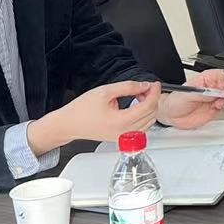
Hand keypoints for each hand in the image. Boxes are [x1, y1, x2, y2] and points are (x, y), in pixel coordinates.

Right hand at [29, 80, 160, 154]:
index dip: (154, 92)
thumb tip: (145, 85)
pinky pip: (141, 128)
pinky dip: (143, 116)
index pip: (148, 106)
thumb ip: (128, 87)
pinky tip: (136, 107)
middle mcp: (124, 133)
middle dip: (152, 98)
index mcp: (121, 122)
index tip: (154, 83)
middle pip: (151, 114)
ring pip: (149, 122)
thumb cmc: (81, 109)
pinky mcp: (122, 139)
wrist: (68, 124)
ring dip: (148, 108)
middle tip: (144, 87)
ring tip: (138, 96)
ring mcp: (124, 138)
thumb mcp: (105, 91)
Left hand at [159, 68, 223, 129]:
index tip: (220, 88)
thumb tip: (214, 93)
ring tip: (217, 104)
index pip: (222, 74)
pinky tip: (215, 108)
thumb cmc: (175, 101)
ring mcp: (215, 98)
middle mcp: (213, 87)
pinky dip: (223, 108)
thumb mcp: (186, 94)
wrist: (171, 115)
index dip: (223, 80)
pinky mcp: (215, 108)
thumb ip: (202, 93)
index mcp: (206, 79)